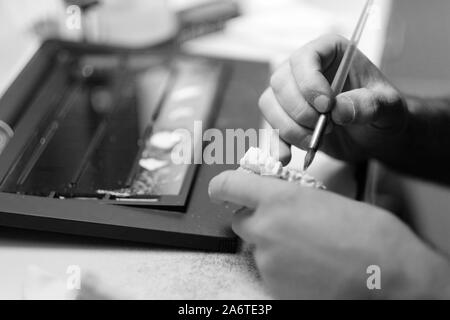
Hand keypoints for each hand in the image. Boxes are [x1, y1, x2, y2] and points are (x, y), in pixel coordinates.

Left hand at [209, 170, 449, 298]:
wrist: (389, 276)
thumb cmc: (369, 233)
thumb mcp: (325, 199)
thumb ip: (290, 196)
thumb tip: (274, 196)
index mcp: (279, 199)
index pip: (228, 185)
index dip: (222, 186)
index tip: (221, 189)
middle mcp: (266, 229)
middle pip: (241, 220)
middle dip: (257, 220)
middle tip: (284, 224)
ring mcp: (268, 261)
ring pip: (258, 248)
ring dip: (275, 246)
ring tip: (310, 250)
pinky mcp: (274, 287)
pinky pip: (271, 272)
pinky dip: (285, 269)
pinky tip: (311, 268)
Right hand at [260, 34, 407, 163]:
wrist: (373, 136)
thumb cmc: (382, 112)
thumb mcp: (388, 107)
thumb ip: (369, 105)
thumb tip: (338, 110)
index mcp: (330, 53)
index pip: (304, 58)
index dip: (309, 83)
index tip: (326, 106)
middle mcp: (304, 69)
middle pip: (280, 82)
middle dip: (300, 111)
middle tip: (328, 127)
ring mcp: (290, 93)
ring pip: (270, 104)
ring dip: (290, 128)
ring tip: (316, 140)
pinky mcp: (285, 118)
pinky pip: (270, 127)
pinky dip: (276, 144)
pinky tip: (286, 158)